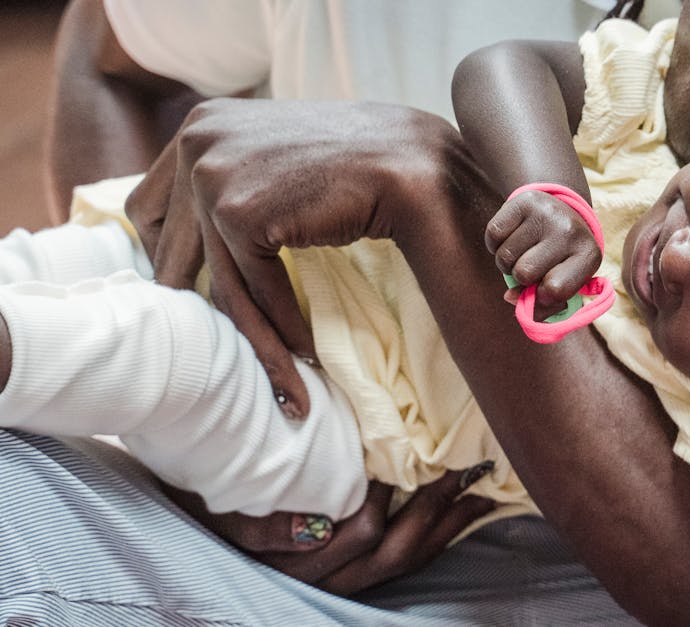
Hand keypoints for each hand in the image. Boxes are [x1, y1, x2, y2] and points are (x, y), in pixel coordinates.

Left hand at [125, 98, 475, 417]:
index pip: (147, 206)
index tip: (189, 286)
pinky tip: (304, 352)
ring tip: (273, 371)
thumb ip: (233, 178)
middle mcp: (194, 143)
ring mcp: (213, 175)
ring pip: (217, 280)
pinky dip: (280, 326)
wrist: (407, 159)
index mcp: (198, 126)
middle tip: (218, 342)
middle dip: (195, 303)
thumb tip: (198, 235)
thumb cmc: (352, 163)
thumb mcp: (273, 156)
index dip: (161, 254)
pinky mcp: (239, 212)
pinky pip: (253, 288)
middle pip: (170, 250)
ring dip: (248, 334)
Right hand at [162, 465, 496, 593]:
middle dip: (434, 508)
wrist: (197, 529)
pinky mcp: (356, 577)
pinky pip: (405, 565)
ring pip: (406, 562)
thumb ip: (266, 525)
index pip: (362, 530)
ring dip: (446, 525)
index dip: (393, 493)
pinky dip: (436, 538)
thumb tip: (314, 529)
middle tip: (463, 464)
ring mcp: (343, 583)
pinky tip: (459, 514)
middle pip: (395, 550)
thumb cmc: (211, 504)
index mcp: (296, 562)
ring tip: (478, 490)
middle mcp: (325, 581)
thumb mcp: (226, 512)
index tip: (412, 450)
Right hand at [486, 190, 601, 320]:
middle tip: (532, 264)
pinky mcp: (524, 201)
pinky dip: (495, 244)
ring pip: (505, 257)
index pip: (556, 291)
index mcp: (589, 255)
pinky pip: (493, 235)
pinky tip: (511, 237)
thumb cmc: (560, 257)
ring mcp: (547, 214)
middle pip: (524, 274)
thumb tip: (511, 297)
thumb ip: (543, 304)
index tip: (543, 288)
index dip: (542, 296)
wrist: (559, 208)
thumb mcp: (564, 281)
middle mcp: (571, 231)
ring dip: (507, 262)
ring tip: (523, 251)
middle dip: (520, 277)